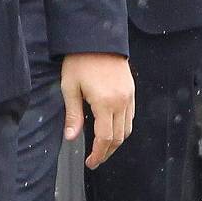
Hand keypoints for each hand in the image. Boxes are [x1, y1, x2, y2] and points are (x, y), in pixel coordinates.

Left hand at [58, 52, 134, 168]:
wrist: (97, 37)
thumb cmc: (80, 61)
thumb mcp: (70, 87)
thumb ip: (73, 115)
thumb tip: (71, 138)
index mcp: (105, 103)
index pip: (105, 138)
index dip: (98, 154)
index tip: (90, 163)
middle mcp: (121, 102)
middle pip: (119, 137)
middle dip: (107, 152)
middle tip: (95, 159)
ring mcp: (129, 96)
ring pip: (127, 128)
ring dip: (116, 142)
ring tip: (102, 148)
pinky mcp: (131, 90)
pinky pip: (130, 116)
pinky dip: (122, 128)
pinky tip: (111, 129)